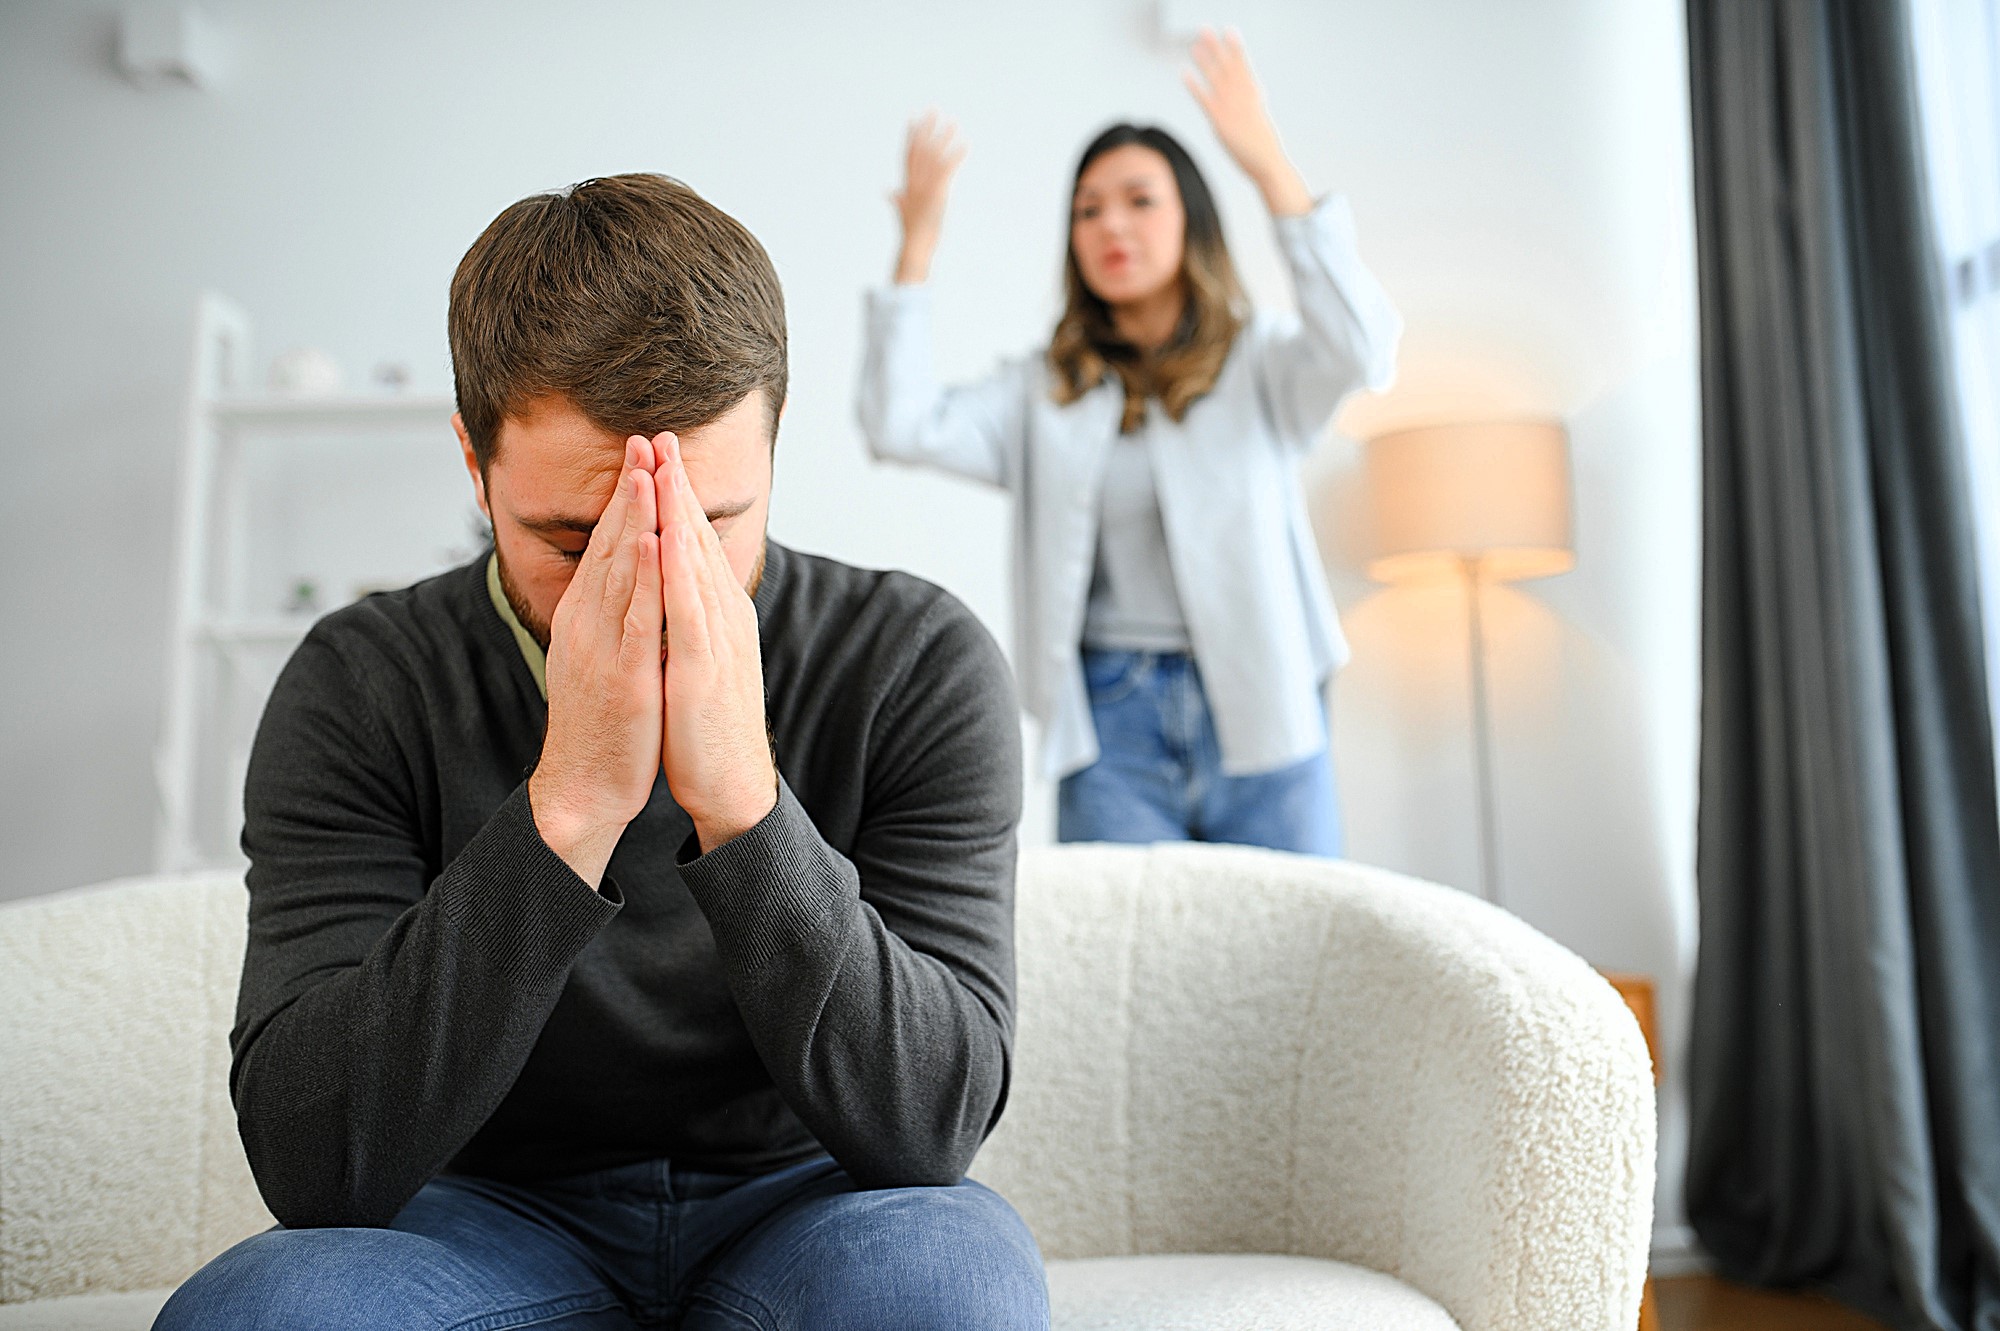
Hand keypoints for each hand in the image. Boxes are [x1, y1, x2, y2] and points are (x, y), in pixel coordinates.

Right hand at [529, 436, 665, 888]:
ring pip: (619, 570)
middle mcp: (587, 624)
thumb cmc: (600, 725)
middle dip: (628, 491)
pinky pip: (634, 616)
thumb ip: (612, 617)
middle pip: (609, 545)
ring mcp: (603, 647)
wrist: (583, 785)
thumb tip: (627, 582)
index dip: (622, 499)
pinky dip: (641, 575)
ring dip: (634, 517)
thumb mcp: (601, 657)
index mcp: (585, 618)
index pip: (605, 546)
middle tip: (642, 439)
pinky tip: (651, 541)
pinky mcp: (624, 675)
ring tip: (647, 470)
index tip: (639, 456)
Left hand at [654, 433, 778, 852]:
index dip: (679, 496)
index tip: (661, 454)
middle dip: (679, 486)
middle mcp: (723, 620)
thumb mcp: (699, 660)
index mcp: (718, 617)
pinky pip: (686, 611)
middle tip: (662, 435)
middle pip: (698, 541)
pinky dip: (674, 570)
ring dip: (677, 512)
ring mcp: (715, 643)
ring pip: (694, 565)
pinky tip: (663, 537)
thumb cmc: (708, 728)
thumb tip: (673, 589)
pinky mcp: (701, 671)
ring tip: (663, 467)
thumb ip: (690, 621)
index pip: (696, 544)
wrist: (731, 785)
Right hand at [891, 111, 966, 284]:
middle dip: (927, 128)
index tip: (913, 118)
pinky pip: (948, 170)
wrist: (915, 247)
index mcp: (908, 184)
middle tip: (933, 109)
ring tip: (953, 122)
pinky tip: (965, 145)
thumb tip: (888, 191)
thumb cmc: (912, 234)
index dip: (910, 135)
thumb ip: (896, 199)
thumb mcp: (903, 212)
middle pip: (920, 149)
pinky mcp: (937, 194)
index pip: (907, 154)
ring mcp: (925, 187)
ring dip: (944, 138)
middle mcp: (915, 182)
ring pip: (935, 156)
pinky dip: (956, 157)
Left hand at [1183, 28, 1312, 216]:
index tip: (1230, 30)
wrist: (1268, 163)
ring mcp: (1231, 108)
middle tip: (1205, 28)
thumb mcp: (1262, 118)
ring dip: (1204, 60)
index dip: (1235, 47)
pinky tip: (1184, 72)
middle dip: (1216, 46)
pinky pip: (1204, 99)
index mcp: (1253, 95)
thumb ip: (1255, 102)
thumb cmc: (1265, 146)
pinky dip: (1194, 85)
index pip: (1242, 65)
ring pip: (1215, 78)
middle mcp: (1242, 97)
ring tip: (1194, 45)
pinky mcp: (1220, 122)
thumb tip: (1256, 91)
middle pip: (1227, 66)